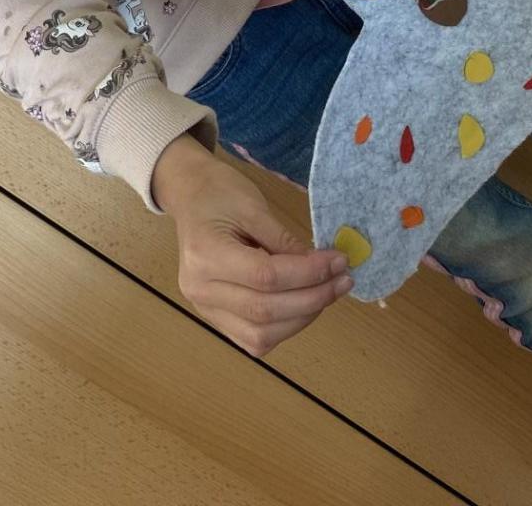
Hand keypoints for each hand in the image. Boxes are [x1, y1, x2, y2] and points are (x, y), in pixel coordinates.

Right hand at [156, 141, 352, 357]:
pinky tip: (303, 306)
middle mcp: (200, 289)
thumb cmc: (219, 192)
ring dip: (301, 319)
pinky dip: (283, 329)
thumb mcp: (254, 206)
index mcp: (205, 254)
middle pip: (264, 311)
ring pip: (260, 336)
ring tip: (326, 293)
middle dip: (312, 298)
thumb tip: (323, 268)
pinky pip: (253, 339)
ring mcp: (204, 308)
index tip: (338, 261)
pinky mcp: (214, 317)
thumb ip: (286, 241)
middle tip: (342, 279)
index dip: (308, 273)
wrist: (189, 195)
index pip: (265, 276)